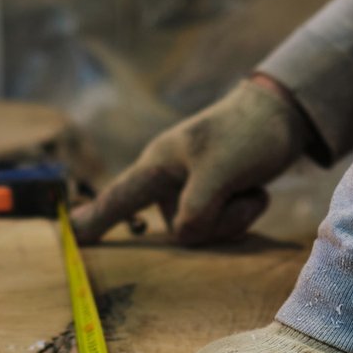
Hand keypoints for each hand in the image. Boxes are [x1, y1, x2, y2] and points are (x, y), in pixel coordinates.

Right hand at [71, 77, 310, 245]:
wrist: (285, 114)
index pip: (118, 199)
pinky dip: (243, 213)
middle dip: (217, 220)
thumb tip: (183, 236)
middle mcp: (169, 183)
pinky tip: (253, 190)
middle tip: (242, 191)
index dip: (92, 222)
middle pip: (180, 232)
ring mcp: (189, 194)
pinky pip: (221, 228)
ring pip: (204, 233)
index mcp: (158, 166)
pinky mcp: (211, 201)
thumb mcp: (220, 169)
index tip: (67, 238)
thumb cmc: (248, 133)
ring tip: (249, 186)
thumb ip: (197, 208)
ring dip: (235, 216)